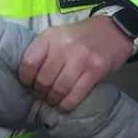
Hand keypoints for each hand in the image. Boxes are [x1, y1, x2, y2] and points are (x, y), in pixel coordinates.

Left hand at [18, 15, 133, 111]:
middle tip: (41, 95)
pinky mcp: (96, 71)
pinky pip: (76, 93)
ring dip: (53, 99)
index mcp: (50, 37)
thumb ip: (43, 51)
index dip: (25, 77)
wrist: (112, 31)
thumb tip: (28, 75)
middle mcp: (64, 47)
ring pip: (59, 88)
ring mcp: (81, 59)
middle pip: (44, 78)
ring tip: (52, 100)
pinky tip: (63, 106)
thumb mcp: (57, 35)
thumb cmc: (79, 36)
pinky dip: (67, 104)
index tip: (27, 83)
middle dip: (40, 91)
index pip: (29, 62)